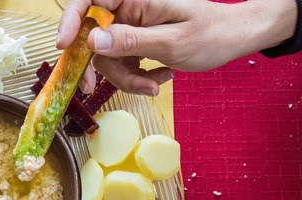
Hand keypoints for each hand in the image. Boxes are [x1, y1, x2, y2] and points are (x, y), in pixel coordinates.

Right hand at [57, 0, 297, 95]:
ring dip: (126, 77)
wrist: (237, 38)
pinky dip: (137, 76)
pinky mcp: (139, 42)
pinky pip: (123, 63)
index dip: (70, 20)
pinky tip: (160, 78)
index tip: (64, 47)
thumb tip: (92, 40)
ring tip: (154, 84)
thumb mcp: (172, 42)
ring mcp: (134, 27)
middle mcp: (130, 10)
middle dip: (101, 66)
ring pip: (108, 57)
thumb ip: (130, 41)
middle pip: (94, 38)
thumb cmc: (214, 33)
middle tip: (93, 89)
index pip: (89, 0)